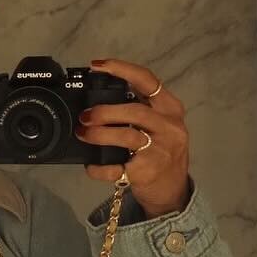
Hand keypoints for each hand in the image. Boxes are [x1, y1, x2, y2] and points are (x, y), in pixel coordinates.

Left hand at [75, 57, 190, 215]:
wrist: (173, 191)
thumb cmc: (161, 153)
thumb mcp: (161, 125)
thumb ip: (142, 108)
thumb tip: (102, 96)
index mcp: (171, 109)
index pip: (148, 81)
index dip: (122, 69)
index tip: (97, 65)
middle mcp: (170, 128)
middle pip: (135, 111)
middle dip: (104, 111)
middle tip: (85, 116)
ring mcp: (160, 151)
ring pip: (127, 136)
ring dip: (99, 134)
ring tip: (83, 134)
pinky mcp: (147, 173)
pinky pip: (117, 168)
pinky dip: (99, 167)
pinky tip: (90, 165)